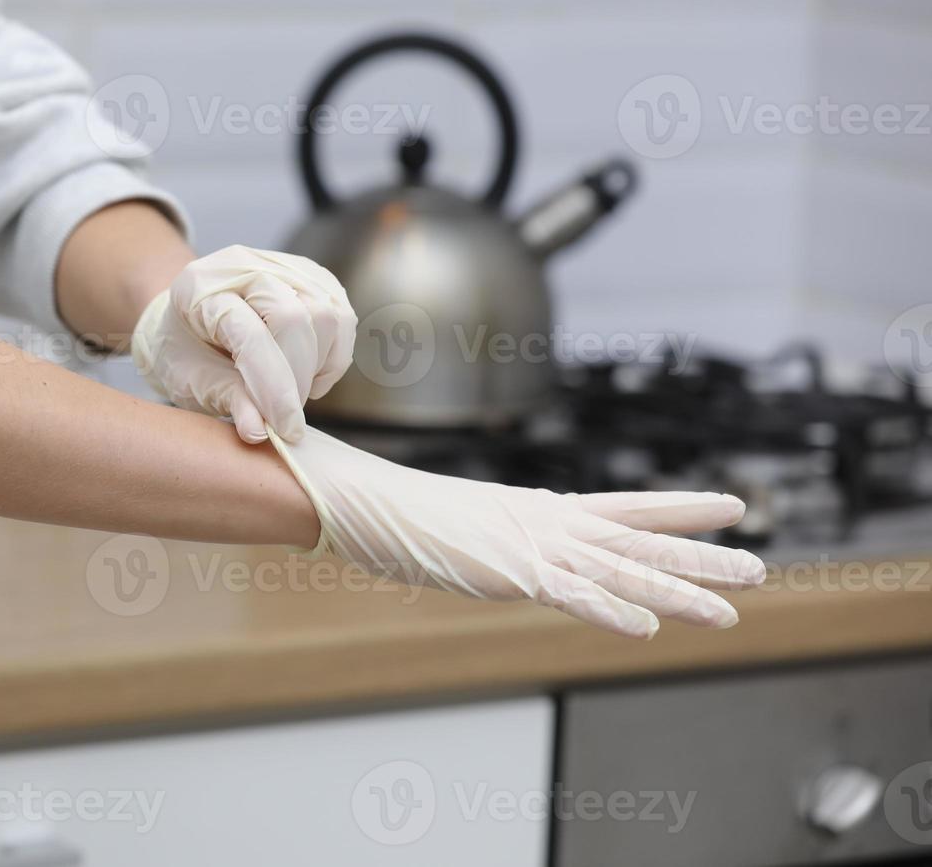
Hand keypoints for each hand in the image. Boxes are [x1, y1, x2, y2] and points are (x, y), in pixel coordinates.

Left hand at [132, 246, 357, 443]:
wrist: (191, 319)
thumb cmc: (186, 351)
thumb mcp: (191, 380)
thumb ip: (228, 400)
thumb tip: (259, 432)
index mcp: (201, 287)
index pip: (251, 334)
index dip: (273, 388)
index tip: (284, 430)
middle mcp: (245, 264)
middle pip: (297, 318)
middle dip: (297, 378)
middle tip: (285, 416)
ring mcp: (284, 265)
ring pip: (327, 316)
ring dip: (315, 368)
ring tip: (290, 390)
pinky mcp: (314, 277)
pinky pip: (343, 320)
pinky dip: (331, 358)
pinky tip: (306, 373)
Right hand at [269, 428, 765, 638]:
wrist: (370, 502)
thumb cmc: (407, 514)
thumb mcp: (466, 527)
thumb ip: (494, 538)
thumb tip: (500, 546)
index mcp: (543, 510)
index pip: (628, 507)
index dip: (682, 507)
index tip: (729, 505)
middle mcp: (550, 524)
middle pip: (641, 537)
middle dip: (701, 552)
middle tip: (757, 564)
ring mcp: (534, 547)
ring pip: (621, 570)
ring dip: (678, 589)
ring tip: (730, 606)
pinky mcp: (510, 573)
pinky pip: (570, 596)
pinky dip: (608, 610)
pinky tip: (646, 626)